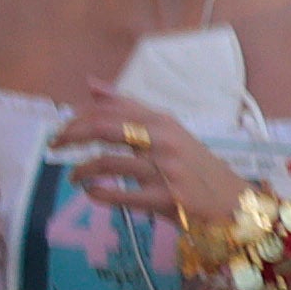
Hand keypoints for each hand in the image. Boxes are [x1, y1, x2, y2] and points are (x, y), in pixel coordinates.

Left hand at [68, 90, 252, 254]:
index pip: (109, 109)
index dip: (78, 117)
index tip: (63, 129)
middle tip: (55, 148)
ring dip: (81, 171)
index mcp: (163, 122)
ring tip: (74, 179)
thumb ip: (130, 108)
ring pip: (106, 162)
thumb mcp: (168, 131)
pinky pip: (119, 194)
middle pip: (103, 129)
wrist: (235, 205)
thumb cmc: (197, 167)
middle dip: (70, 137)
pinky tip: (93, 194)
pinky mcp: (166, 199)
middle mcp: (164, 141)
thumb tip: (91, 85)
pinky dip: (98, 194)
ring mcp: (165, 170)